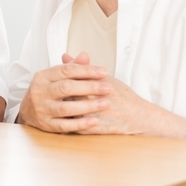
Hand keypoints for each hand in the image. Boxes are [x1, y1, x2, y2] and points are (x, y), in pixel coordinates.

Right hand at [17, 51, 111, 132]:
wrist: (27, 110)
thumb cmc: (47, 90)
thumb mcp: (55, 76)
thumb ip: (71, 67)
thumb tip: (85, 56)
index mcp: (43, 76)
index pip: (66, 70)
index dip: (86, 70)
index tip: (104, 72)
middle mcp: (40, 92)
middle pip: (66, 88)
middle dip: (89, 87)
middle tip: (108, 88)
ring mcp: (42, 109)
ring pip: (66, 108)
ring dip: (88, 106)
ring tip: (106, 104)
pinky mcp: (46, 125)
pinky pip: (64, 125)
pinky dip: (80, 124)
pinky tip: (94, 121)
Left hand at [60, 54, 185, 137]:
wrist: (138, 117)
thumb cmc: (122, 95)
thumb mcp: (104, 78)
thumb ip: (83, 68)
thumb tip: (65, 56)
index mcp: (95, 84)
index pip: (69, 78)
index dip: (57, 77)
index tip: (50, 76)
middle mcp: (94, 99)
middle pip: (66, 94)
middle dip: (55, 92)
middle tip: (47, 90)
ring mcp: (93, 115)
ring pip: (68, 110)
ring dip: (58, 106)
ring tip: (52, 102)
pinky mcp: (93, 129)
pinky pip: (73, 125)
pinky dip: (65, 121)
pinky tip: (58, 117)